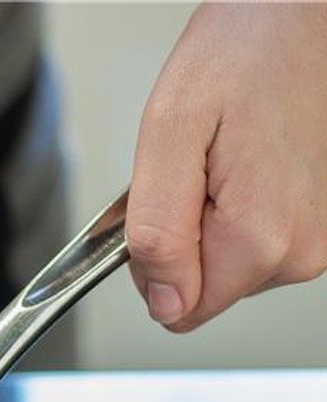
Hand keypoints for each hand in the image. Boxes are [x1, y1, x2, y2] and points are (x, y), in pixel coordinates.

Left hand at [127, 1, 326, 331]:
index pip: (179, 311)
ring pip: (227, 267)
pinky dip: (236, 207)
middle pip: (204, 290)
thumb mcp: (168, 138)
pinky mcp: (318, 221)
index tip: (166, 206)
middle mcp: (300, 250)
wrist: (294, 17)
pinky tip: (246, 160)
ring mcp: (315, 237)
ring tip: (224, 157)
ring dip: (209, 219)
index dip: (152, 266)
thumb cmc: (237, 57)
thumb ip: (158, 233)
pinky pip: (253, 241)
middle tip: (195, 169)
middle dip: (183, 237)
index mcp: (260, 238)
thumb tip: (164, 304)